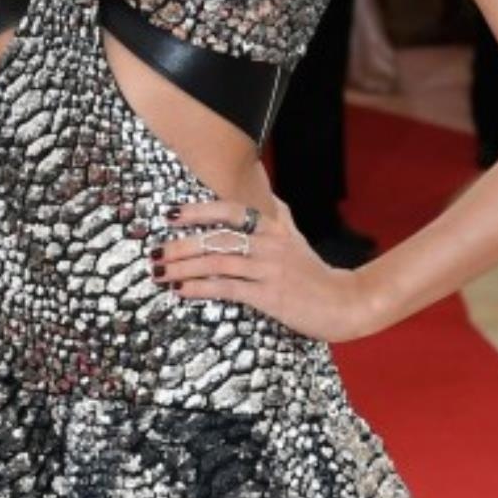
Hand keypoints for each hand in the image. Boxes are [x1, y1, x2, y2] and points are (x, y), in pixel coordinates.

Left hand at [151, 193, 377, 342]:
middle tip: (154, 252)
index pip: (231, 210)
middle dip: (181, 245)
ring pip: (217, 262)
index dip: (199, 210)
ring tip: (160, 273)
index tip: (170, 214)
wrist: (343, 302)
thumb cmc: (313, 272)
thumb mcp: (295, 238)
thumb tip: (264, 195)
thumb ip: (277, 216)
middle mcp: (270, 243)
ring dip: (184, 268)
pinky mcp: (269, 295)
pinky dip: (200, 288)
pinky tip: (181, 290)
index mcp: (274, 227)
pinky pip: (227, 288)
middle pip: (217, 237)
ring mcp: (269, 269)